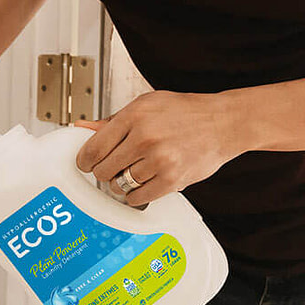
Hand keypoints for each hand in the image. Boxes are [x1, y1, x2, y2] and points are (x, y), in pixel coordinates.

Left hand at [73, 90, 241, 206]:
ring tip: (132, 172)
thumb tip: (81, 128)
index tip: (86, 163)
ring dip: (121, 183)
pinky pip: (138, 198)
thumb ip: (112, 121)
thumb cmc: (184, 112)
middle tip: (112, 167)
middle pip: (103, 170)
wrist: (223, 123)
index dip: (85, 160)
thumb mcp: (145, 105)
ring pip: (119, 185)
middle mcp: (145, 138)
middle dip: (104, 171)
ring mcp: (159, 160)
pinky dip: (135, 195)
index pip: (93, 148)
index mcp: (134, 116)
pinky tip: (141, 184)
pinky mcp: (172, 180)